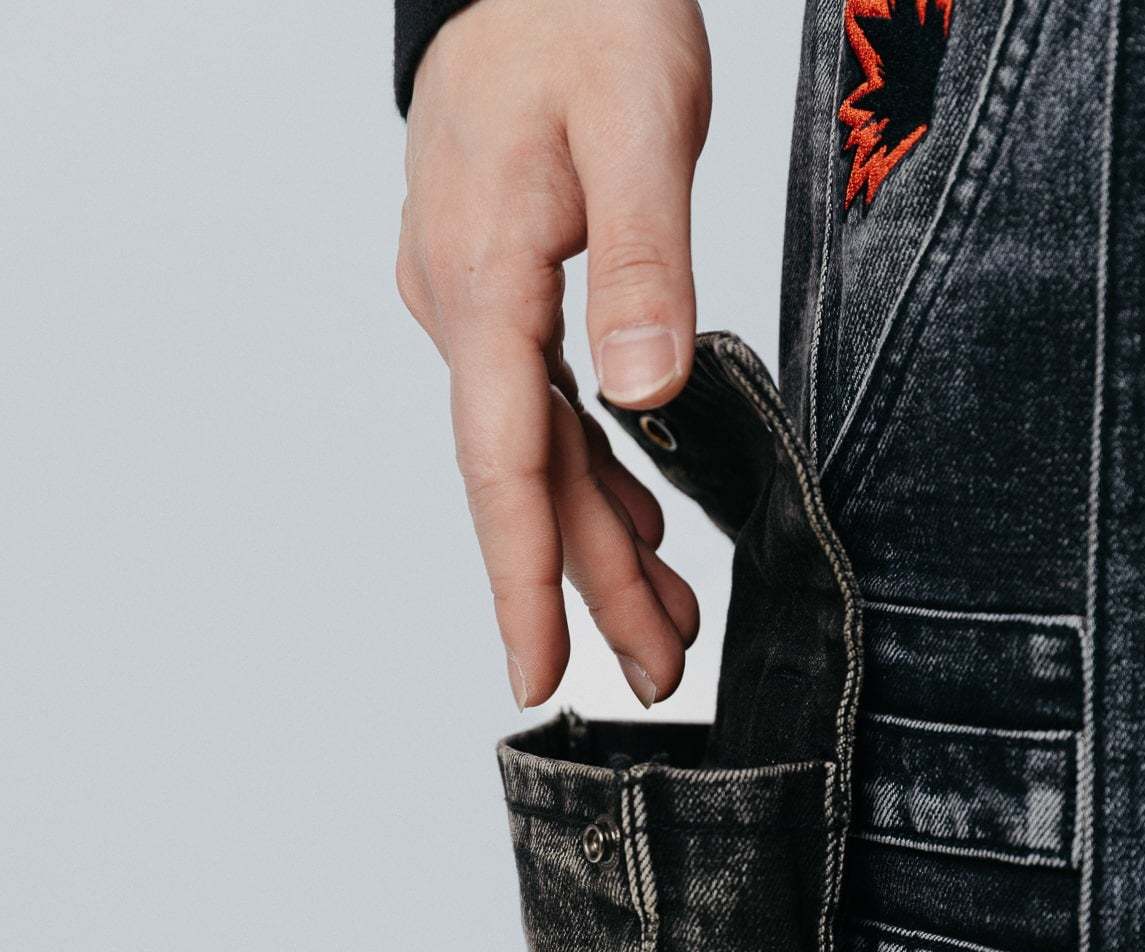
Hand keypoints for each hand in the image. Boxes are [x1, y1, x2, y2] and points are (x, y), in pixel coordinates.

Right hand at [397, 0, 711, 710]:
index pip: (502, 461)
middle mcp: (459, 305)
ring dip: (601, 542)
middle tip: (660, 673)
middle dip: (592, 587)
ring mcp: (472, 302)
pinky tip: (640, 525)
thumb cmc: (587, 12)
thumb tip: (646, 396)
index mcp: (483, 278)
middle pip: (526, 479)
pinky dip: (594, 476)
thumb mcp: (640, 122)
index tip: (538, 673)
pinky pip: (541, 410)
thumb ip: (645, 261)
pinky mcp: (499, 291)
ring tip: (666, 627)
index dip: (526, 579)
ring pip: (537, 453)